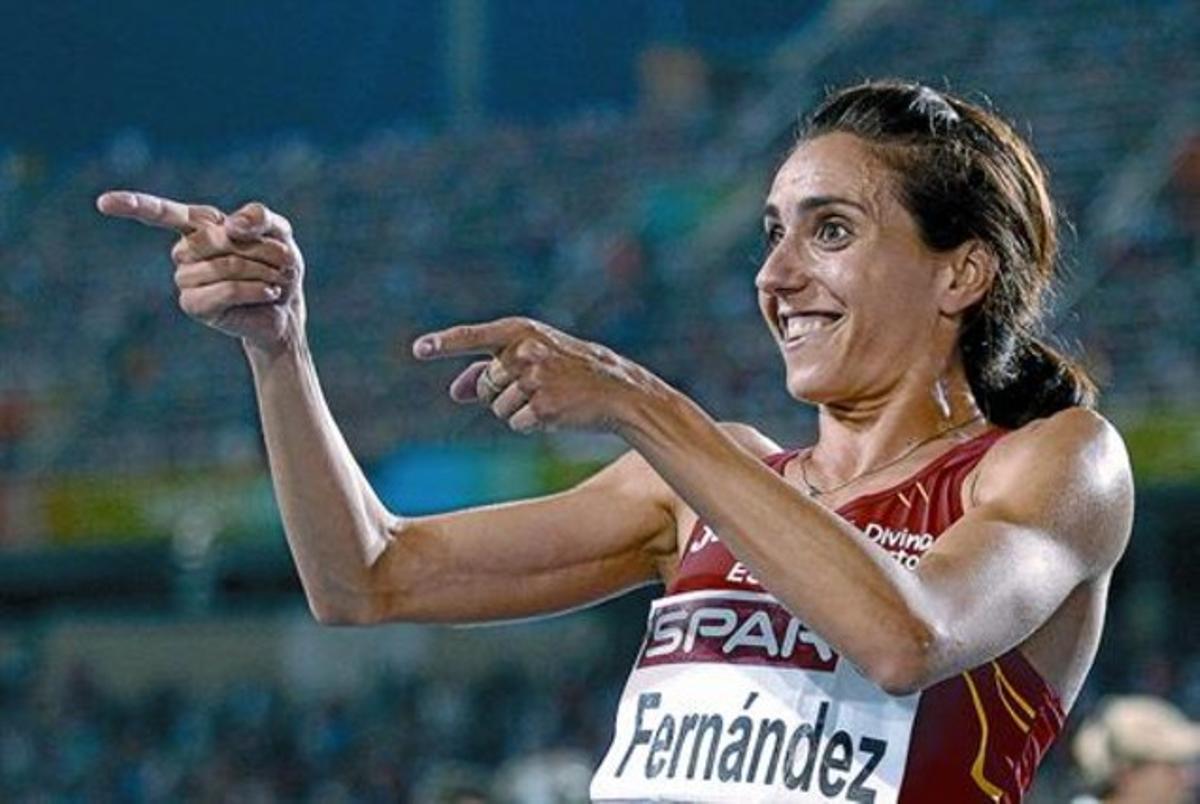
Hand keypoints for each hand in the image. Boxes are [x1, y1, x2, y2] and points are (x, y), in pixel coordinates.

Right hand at [96, 191, 305, 351]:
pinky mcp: (194, 306)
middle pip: (215, 239)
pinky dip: (253, 290)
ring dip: (259, 270)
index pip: (161, 213)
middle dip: (257, 248)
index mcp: (199, 227)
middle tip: (277, 260)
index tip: (103, 203)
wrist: (285, 310)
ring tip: (274, 279)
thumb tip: (231, 224)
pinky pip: (225, 289)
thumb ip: (260, 216)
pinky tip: (267, 293)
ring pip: (223, 265)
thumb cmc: (278, 267)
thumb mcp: (279, 233)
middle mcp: (185, 253)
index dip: (134, 206)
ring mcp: (185, 281)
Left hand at [412, 317, 660, 433]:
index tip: (418, 350)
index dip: (443, 344)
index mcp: (519, 331)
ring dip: (517, 410)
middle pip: (485, 385)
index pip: (473, 336)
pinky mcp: (544, 405)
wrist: (614, 389)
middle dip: (500, 393)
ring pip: (497, 408)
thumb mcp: (529, 359)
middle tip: (535, 387)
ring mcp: (535, 378)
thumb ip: (488, 370)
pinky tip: (555, 413)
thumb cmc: (567, 371)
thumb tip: (454, 392)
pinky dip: (530, 424)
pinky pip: (515, 424)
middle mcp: (525, 350)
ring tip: (549, 398)